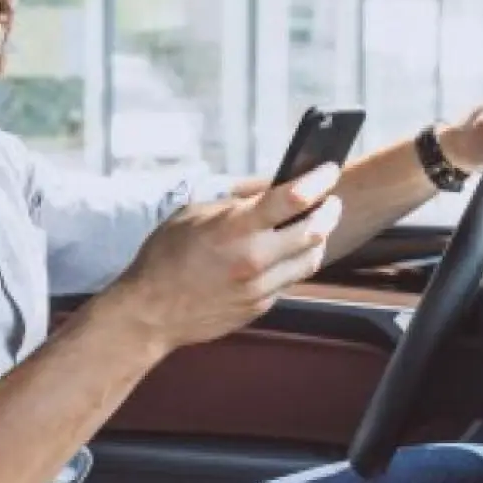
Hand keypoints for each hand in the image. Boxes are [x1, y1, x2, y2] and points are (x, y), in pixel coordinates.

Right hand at [110, 164, 342, 351]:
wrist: (151, 312)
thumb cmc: (167, 255)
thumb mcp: (194, 213)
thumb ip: (237, 200)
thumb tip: (272, 186)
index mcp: (236, 228)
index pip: (293, 198)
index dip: (318, 180)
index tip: (329, 170)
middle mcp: (254, 258)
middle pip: (315, 231)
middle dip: (330, 211)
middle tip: (331, 200)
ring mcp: (260, 287)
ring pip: (311, 259)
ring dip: (319, 238)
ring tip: (317, 224)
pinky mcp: (261, 306)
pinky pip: (290, 280)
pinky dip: (295, 261)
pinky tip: (289, 251)